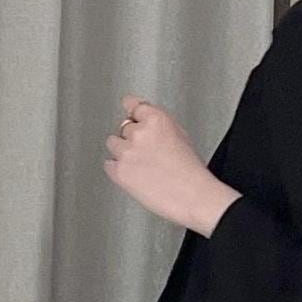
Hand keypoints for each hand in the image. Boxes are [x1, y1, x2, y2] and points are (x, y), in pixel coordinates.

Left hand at [103, 94, 239, 234]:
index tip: (130, 114)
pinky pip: (108, 165)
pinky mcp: (119, 172)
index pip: (132, 104)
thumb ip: (159, 125)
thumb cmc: (191, 172)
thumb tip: (144, 123)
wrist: (193, 197)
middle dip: (132, 138)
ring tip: (141, 166)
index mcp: (156, 120)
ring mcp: (127, 152)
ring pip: (112, 144)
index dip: (132, 112)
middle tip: (146, 154)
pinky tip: (134, 175)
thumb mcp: (181, 136)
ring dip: (122, 153)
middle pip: (122, 127)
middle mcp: (139, 133)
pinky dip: (117, 170)